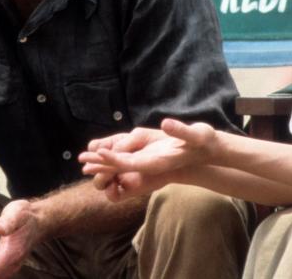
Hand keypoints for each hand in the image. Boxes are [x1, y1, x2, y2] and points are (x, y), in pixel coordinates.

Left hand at [79, 119, 217, 198]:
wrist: (210, 151)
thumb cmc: (204, 141)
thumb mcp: (196, 134)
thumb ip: (181, 130)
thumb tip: (166, 124)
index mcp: (158, 162)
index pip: (131, 162)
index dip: (114, 158)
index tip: (98, 151)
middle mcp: (151, 166)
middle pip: (121, 167)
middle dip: (101, 164)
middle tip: (81, 159)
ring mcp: (149, 165)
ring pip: (122, 165)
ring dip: (104, 163)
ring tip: (84, 161)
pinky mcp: (149, 160)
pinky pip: (127, 161)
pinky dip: (113, 159)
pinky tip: (103, 155)